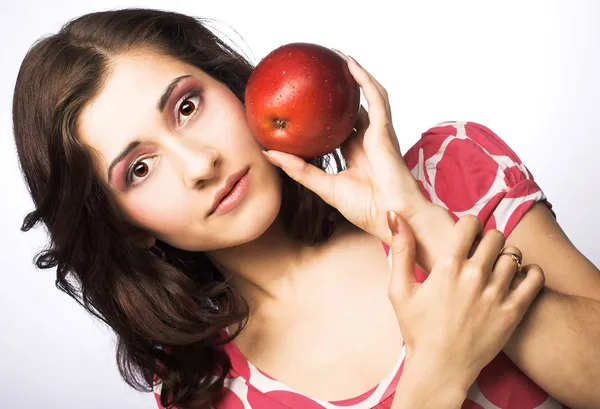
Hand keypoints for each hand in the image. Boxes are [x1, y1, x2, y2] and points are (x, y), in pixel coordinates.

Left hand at [262, 51, 426, 243]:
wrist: (391, 217)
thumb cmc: (365, 207)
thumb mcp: (323, 185)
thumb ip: (298, 169)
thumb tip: (269, 153)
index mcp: (357, 154)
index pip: (341, 128)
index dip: (327, 115)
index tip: (307, 104)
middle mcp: (368, 140)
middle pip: (354, 108)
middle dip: (342, 91)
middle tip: (322, 74)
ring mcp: (379, 133)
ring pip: (369, 96)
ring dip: (356, 76)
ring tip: (337, 58)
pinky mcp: (384, 130)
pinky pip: (375, 98)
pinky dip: (364, 80)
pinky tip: (350, 64)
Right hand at [386, 211, 544, 393]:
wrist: (440, 368)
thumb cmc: (418, 330)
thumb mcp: (399, 289)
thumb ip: (400, 250)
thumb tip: (394, 215)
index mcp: (447, 268)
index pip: (470, 224)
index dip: (468, 226)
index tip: (465, 237)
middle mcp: (474, 276)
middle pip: (495, 236)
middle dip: (487, 240)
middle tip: (481, 252)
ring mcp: (496, 294)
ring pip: (514, 254)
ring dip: (506, 256)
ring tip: (497, 268)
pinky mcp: (513, 311)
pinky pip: (534, 277)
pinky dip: (530, 272)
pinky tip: (518, 278)